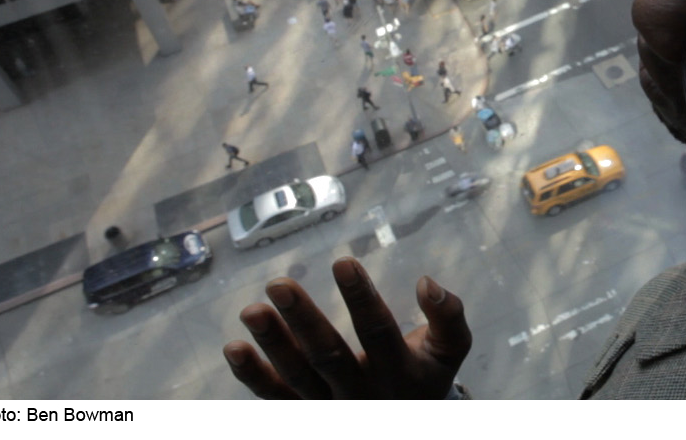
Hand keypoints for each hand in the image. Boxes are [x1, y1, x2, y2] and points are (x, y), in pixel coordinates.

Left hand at [222, 257, 470, 398]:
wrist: (407, 425)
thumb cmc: (425, 375)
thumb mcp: (450, 350)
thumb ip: (448, 316)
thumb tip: (428, 282)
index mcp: (400, 373)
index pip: (378, 331)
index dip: (360, 297)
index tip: (342, 262)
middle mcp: (363, 396)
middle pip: (329, 357)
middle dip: (303, 320)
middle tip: (277, 283)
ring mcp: (331, 409)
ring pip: (297, 378)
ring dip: (273, 345)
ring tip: (251, 310)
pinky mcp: (306, 416)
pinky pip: (276, 399)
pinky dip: (253, 376)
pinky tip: (235, 347)